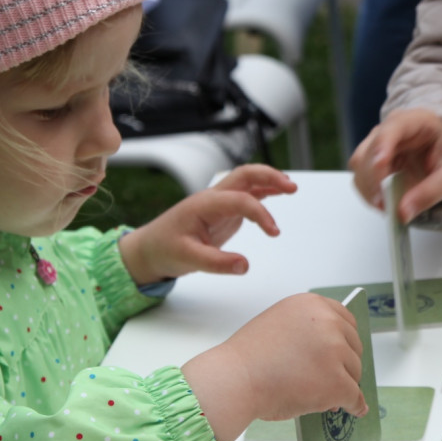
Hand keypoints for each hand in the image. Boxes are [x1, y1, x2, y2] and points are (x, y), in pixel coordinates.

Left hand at [117, 165, 295, 282]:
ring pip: (247, 181)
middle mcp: (213, 198)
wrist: (150, 248)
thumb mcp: (187, 259)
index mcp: (204, 204)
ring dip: (269, 180)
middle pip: (245, 174)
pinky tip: (277, 193)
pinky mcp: (223, 211)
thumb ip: (216, 263)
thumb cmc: (164, 249)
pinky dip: (264, 191)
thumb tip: (244, 265)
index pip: (241, 199)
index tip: (274, 232)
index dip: (261, 214)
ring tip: (291, 188)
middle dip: (269, 176)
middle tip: (291, 187)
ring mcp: (219, 202)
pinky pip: (246, 195)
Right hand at [181, 293, 366, 440]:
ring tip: (324, 395)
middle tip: (330, 378)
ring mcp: (335, 352)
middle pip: (354, 346)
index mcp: (312, 305)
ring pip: (354, 372)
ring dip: (344, 385)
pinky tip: (352, 409)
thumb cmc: (248, 358)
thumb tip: (327, 354)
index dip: (345, 340)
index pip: (345, 320)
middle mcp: (328, 323)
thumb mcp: (279, 324)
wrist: (235, 380)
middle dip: (345, 364)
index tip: (343, 352)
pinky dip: (354, 405)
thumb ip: (306, 330)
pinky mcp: (337, 381)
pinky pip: (354, 396)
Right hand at [349, 108, 441, 223]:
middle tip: (386, 205)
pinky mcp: (372, 158)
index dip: (383, 146)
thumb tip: (403, 212)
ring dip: (369, 188)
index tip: (380, 168)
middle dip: (375, 179)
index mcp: (418, 121)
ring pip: (360, 163)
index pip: (393, 128)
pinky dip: (369, 192)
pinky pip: (361, 176)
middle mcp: (393, 127)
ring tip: (388, 207)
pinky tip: (384, 202)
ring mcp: (379, 142)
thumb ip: (431, 193)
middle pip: (371, 148)